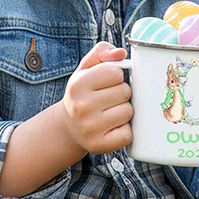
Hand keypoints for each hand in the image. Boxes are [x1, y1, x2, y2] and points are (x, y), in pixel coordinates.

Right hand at [60, 41, 132, 155]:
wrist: (69, 126)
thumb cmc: (83, 93)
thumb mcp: (86, 69)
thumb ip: (102, 53)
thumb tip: (121, 53)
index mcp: (78, 84)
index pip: (116, 72)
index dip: (115, 76)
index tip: (106, 83)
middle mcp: (82, 106)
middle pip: (125, 91)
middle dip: (121, 94)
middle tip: (107, 100)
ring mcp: (90, 128)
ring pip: (128, 112)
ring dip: (124, 112)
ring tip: (109, 113)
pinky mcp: (100, 145)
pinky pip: (128, 133)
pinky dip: (124, 130)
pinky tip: (111, 127)